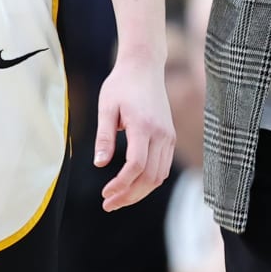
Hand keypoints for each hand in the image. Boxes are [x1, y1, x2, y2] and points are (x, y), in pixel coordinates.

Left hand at [94, 51, 173, 211]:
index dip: (121, 185)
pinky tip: (132, 185)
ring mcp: (169, 136)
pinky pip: (163, 167)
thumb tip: (100, 165)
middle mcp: (161, 134)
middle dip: (129, 195)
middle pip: (150, 177)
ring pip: (159, 176)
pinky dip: (149, 181)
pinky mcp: (170, 137)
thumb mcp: (106, 107)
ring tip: (118, 199)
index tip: (105, 193)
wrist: (145, 66)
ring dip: (139, 192)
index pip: (136, 166)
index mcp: (143, 125)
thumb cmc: (121, 84)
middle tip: (108, 204)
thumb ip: (104, 137)